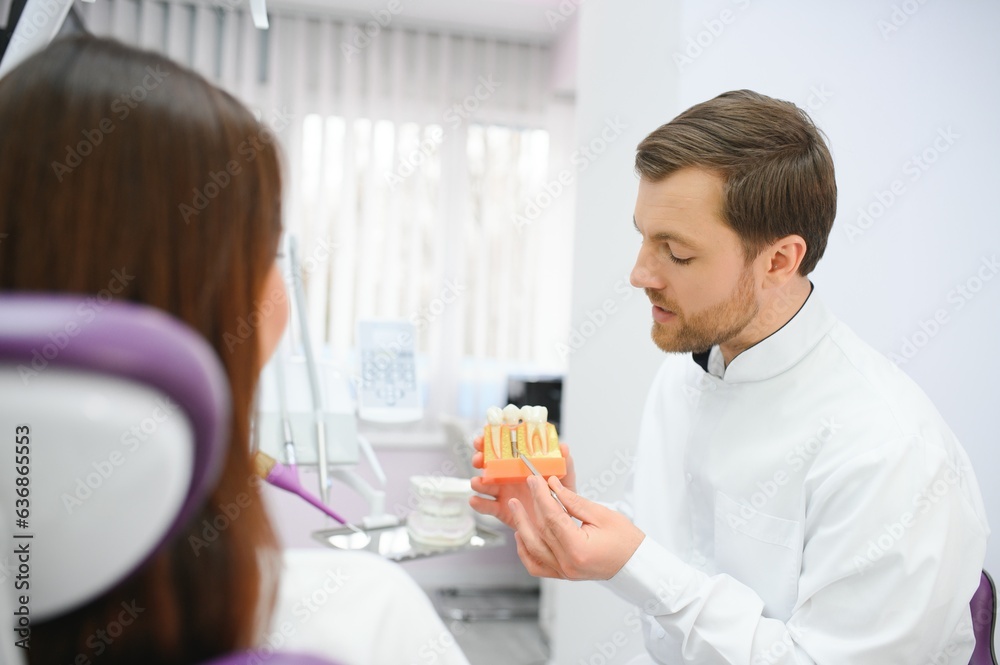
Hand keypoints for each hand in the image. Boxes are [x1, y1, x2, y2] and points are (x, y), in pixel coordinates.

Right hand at [468, 436, 575, 529]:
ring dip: (478, 482)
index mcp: (521, 465)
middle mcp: (509, 477)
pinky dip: (479, 504)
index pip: (504, 449)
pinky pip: (487, 507)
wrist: (558, 524)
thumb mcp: (565, 480)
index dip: (492, 441)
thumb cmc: (561, 497)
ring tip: (477, 482)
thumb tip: (564, 447)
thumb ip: (565, 464)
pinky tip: (475, 500)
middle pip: (489, 464)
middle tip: (479, 459)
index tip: (484, 438)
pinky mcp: (501, 510)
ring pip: (485, 485)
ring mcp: (504, 493)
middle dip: (480, 459)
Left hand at [509, 475, 643, 580]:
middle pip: (542, 530)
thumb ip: (574, 501)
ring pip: (533, 549)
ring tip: (516, 507)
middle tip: (529, 484)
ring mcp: (564, 572)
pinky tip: (520, 535)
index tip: (535, 479)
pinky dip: (526, 551)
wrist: (636, 565)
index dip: (542, 496)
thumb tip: (553, 486)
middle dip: (533, 504)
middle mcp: (568, 564)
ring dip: (522, 526)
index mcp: (578, 549)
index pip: (552, 518)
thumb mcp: (602, 515)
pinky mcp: (563, 574)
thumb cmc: (626, 541)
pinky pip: (537, 566)